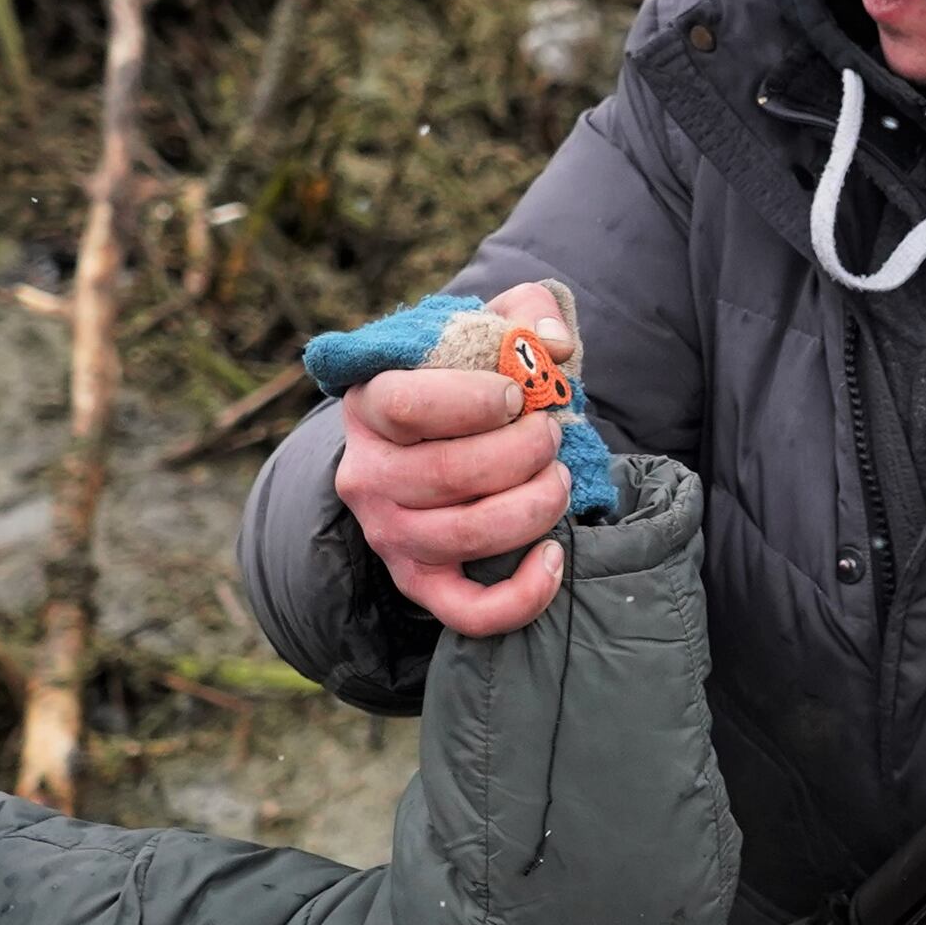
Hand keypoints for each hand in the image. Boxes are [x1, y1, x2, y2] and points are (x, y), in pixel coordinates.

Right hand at [328, 279, 575, 636]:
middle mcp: (366, 475)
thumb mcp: (488, 330)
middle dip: (523, 452)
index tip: (518, 395)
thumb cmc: (468, 380)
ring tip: (560, 480)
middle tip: (552, 435)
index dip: (474, 401)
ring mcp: (388, 534)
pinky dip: (521, 596)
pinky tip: (554, 556)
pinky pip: (466, 611)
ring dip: (532, 507)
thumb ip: (527, 313)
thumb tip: (555, 343)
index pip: (408, 406)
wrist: (434, 443)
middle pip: (447, 473)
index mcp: (369, 403)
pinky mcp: (418, 581)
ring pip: (464, 535)